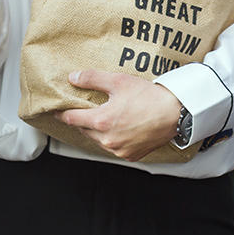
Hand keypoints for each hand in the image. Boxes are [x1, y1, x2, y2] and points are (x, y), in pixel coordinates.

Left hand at [58, 69, 181, 160]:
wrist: (176, 114)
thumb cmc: (149, 97)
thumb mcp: (118, 81)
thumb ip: (92, 79)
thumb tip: (73, 78)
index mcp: (101, 121)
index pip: (71, 119)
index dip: (62, 113)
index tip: (56, 110)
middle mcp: (108, 139)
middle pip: (83, 130)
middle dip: (81, 120)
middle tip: (82, 110)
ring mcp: (120, 150)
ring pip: (97, 140)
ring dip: (96, 131)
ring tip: (102, 118)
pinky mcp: (131, 156)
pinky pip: (113, 148)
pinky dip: (111, 139)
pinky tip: (116, 129)